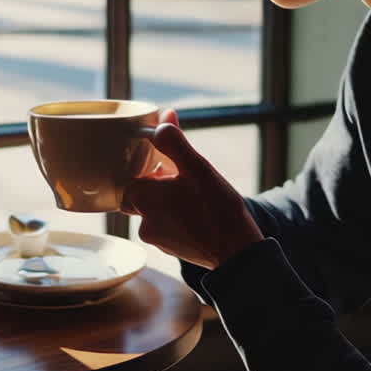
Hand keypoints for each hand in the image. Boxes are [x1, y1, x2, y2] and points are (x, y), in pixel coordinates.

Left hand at [122, 109, 263, 269]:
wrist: (237, 252)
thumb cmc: (217, 208)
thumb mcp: (197, 168)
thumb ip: (175, 142)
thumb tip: (162, 119)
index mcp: (141, 196)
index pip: (132, 174)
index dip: (150, 167)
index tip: (167, 164)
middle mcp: (141, 220)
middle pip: (142, 192)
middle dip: (160, 184)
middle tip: (183, 180)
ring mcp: (154, 238)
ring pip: (155, 209)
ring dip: (170, 201)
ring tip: (195, 198)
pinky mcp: (168, 249)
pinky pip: (166, 226)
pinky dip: (178, 218)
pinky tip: (198, 214)